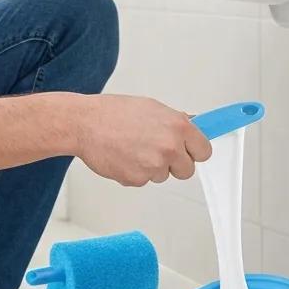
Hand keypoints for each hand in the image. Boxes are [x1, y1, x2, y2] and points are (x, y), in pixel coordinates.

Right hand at [73, 93, 212, 186]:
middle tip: (156, 150)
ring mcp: (153, 166)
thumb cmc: (114, 112)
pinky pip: (144, 180)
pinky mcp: (137, 179)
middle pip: (187, 170)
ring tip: (133, 148)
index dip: (194, 151)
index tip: (187, 151)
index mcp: (177, 126)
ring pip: (163, 176)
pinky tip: (123, 156)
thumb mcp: (152, 108)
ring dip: (152, 167)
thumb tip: (193, 126)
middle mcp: (169, 147)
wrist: (85, 123)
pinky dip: (135, 172)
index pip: (204, 151)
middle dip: (174, 164)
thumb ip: (174, 121)